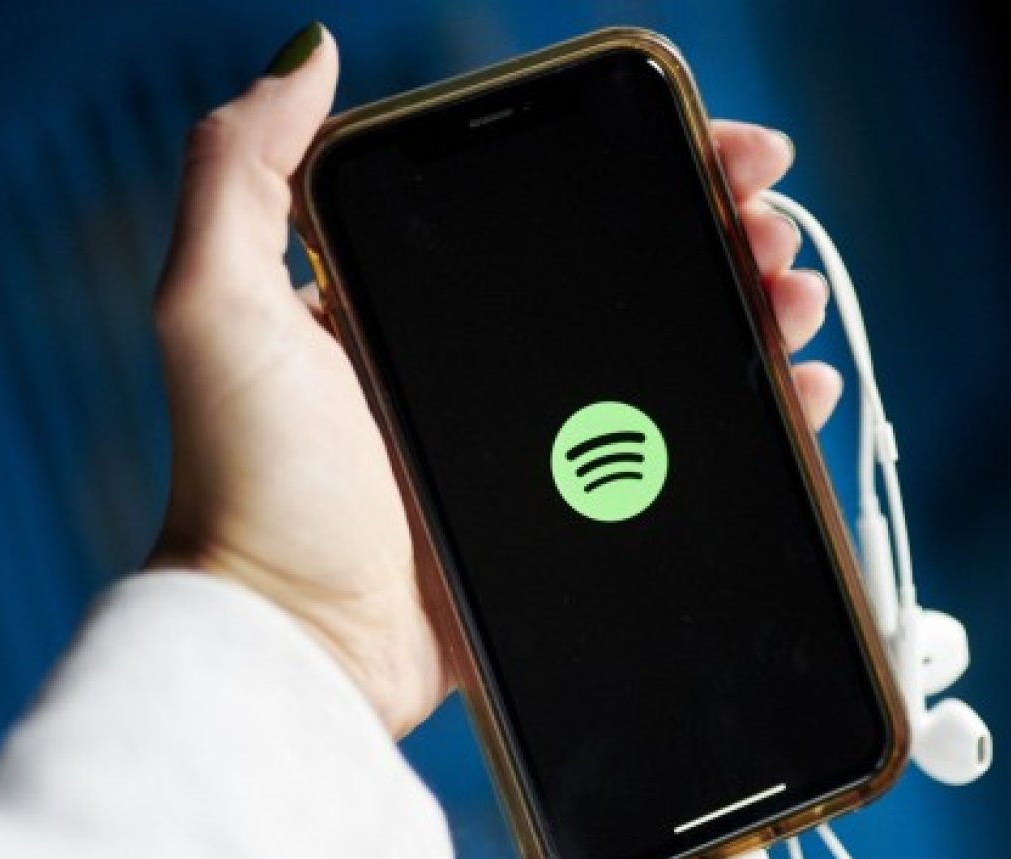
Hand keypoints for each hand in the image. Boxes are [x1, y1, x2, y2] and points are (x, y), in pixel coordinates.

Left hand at [146, 24, 840, 737]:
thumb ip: (241, 171)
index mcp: (411, 294)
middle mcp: (477, 353)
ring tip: (792, 293)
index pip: (545, 197)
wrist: (296, 647)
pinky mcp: (568, 514)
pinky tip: (791, 389)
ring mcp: (531, 436)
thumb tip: (308, 56)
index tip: (715, 145)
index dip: (638, 160)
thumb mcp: (218, 309)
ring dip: (745, 308)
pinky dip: (746, 415)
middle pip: (625, 266)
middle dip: (713, 226)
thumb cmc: (249, 485)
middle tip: (769, 222)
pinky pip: (676, 452)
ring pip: (666, 350)